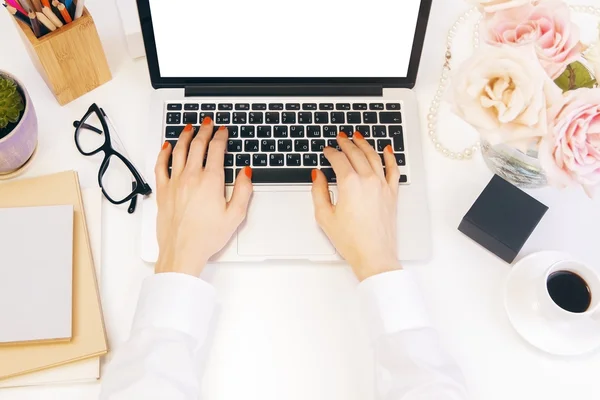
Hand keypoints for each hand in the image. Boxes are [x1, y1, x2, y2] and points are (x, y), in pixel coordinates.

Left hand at [154, 118, 252, 276]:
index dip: (221, 137)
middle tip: (208, 123)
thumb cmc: (207, 237)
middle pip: (197, 145)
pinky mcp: (163, 191)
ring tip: (190, 128)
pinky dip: (164, 153)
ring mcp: (174, 182)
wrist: (182, 251)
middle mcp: (191, 177)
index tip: (223, 131)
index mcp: (210, 181)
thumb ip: (244, 190)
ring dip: (185, 136)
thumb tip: (246, 172)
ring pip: (179, 151)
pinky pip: (161, 165)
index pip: (216, 150)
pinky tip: (166, 147)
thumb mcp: (236, 215)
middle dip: (204, 131)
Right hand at [311, 132, 401, 280]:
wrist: (374, 255)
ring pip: (374, 156)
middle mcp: (368, 180)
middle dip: (347, 143)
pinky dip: (390, 157)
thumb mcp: (324, 216)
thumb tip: (317, 175)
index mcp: (349, 184)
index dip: (330, 152)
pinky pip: (393, 169)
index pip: (338, 159)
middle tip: (341, 137)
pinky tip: (387, 150)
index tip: (327, 150)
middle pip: (356, 153)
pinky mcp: (392, 193)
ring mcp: (382, 185)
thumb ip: (318, 191)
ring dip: (365, 144)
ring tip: (358, 137)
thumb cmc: (351, 240)